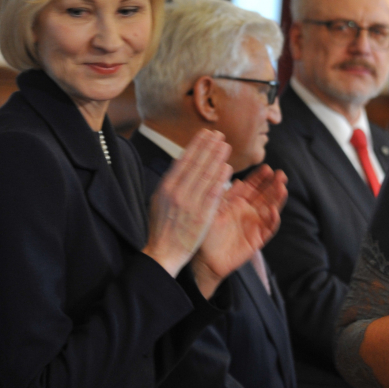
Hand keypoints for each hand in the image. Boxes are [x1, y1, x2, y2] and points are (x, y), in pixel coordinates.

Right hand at [143, 130, 231, 276]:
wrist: (163, 253)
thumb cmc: (162, 227)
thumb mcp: (160, 201)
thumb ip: (172, 183)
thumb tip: (181, 162)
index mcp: (165, 187)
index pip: (183, 161)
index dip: (196, 145)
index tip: (205, 134)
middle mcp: (177, 192)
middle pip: (196, 164)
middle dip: (208, 147)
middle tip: (219, 134)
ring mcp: (189, 203)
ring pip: (205, 175)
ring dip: (216, 158)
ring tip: (225, 145)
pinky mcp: (201, 215)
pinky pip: (213, 193)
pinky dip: (220, 179)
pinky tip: (228, 168)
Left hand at [191, 164, 287, 296]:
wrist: (205, 259)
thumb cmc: (205, 233)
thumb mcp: (212, 210)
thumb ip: (225, 196)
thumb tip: (238, 181)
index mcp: (237, 202)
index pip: (252, 186)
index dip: (260, 177)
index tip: (266, 168)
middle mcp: (248, 211)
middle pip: (265, 195)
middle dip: (273, 184)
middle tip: (281, 174)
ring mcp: (255, 224)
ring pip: (271, 208)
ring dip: (277, 198)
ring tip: (282, 188)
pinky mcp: (258, 238)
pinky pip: (269, 227)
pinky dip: (273, 219)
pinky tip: (274, 210)